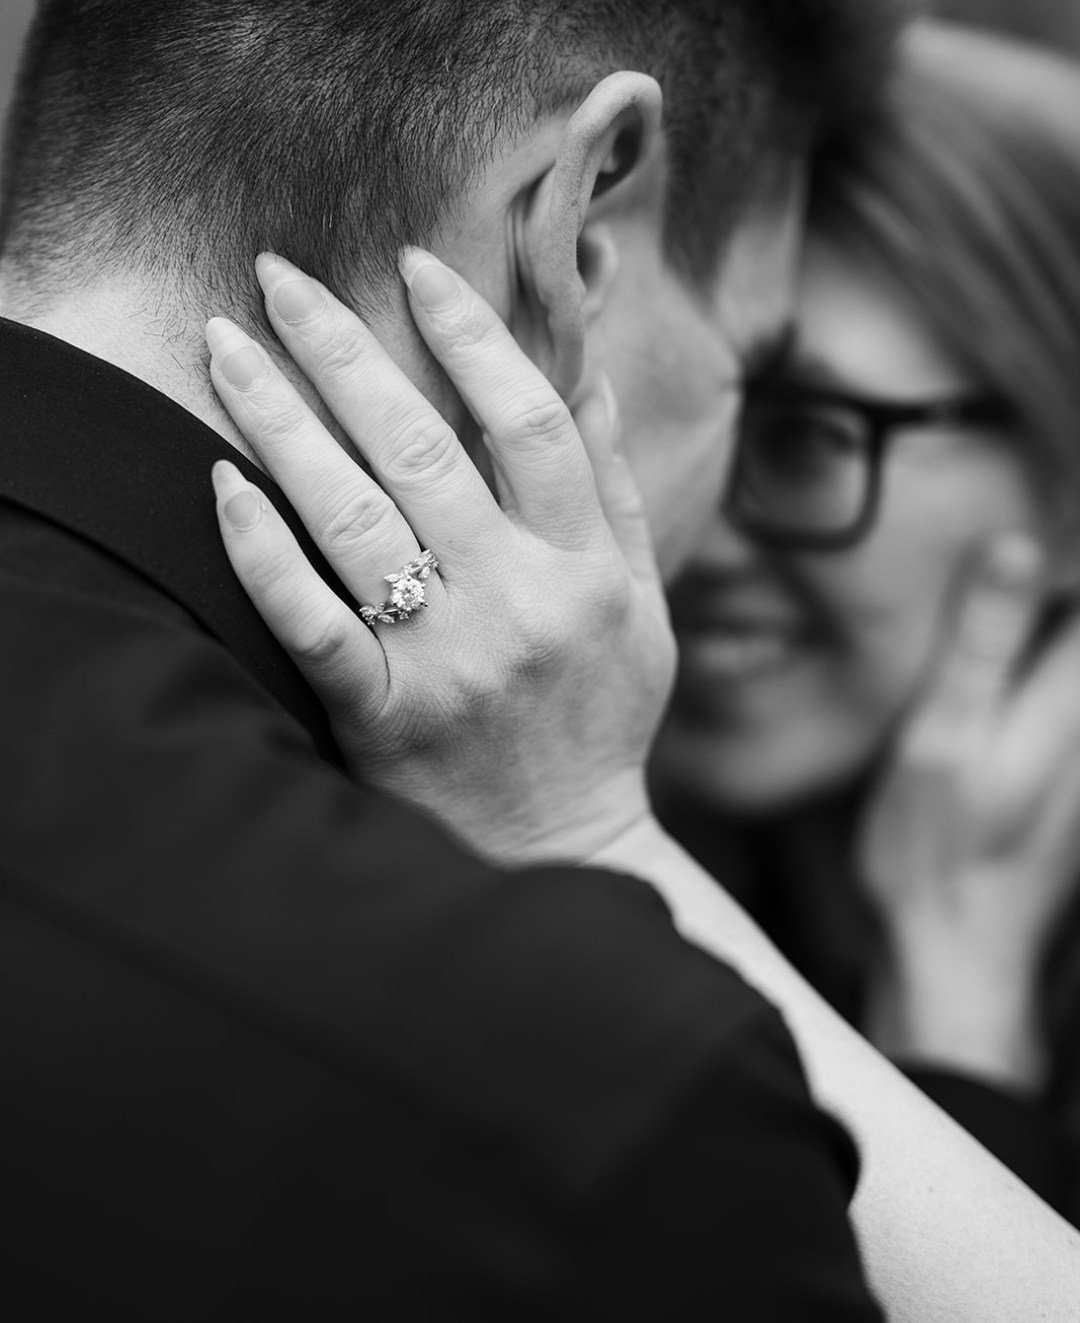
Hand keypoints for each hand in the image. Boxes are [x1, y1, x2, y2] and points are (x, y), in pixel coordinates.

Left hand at [207, 250, 674, 864]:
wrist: (560, 846)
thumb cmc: (598, 716)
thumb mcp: (638, 604)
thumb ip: (611, 489)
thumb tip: (585, 372)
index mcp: (585, 568)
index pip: (528, 420)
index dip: (470, 333)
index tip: (413, 266)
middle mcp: (518, 603)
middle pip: (419, 450)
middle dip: (340, 348)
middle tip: (279, 276)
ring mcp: (447, 662)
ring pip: (352, 519)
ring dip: (280, 423)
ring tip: (226, 348)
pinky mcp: (385, 716)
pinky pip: (312, 623)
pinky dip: (261, 551)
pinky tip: (220, 481)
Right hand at [858, 534, 1079, 1088]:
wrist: (959, 953)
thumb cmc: (935, 851)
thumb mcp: (939, 738)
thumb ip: (983, 642)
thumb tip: (1017, 545)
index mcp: (1072, 698)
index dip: (1064, 530)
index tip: (1044, 490)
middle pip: (1077, 625)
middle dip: (1053, 572)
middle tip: (1033, 518)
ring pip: (1072, 661)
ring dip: (1050, 616)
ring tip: (1013, 575)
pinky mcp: (1073, 775)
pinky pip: (1065, 690)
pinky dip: (1050, 653)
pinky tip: (1017, 644)